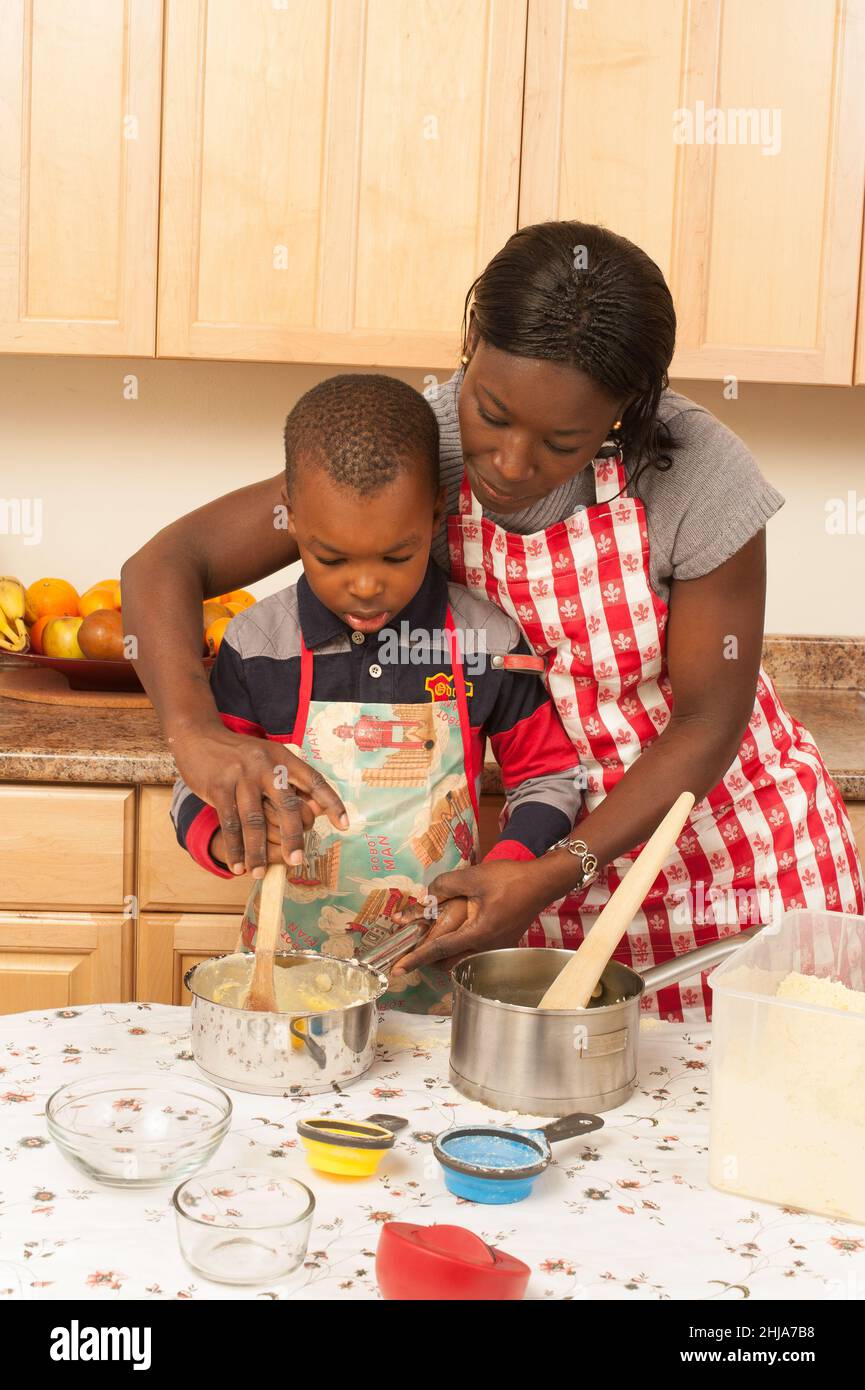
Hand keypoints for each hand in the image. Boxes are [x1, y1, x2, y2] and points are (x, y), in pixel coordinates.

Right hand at [173, 724, 346, 876]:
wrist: (199, 737)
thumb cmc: (241, 755)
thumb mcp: (269, 759)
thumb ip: (289, 782)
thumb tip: (316, 811)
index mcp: (284, 758)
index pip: (314, 781)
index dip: (332, 803)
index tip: (345, 825)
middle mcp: (266, 766)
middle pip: (286, 807)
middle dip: (293, 837)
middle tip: (297, 860)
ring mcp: (241, 776)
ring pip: (254, 821)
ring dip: (258, 852)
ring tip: (260, 873)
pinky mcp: (219, 787)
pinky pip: (229, 824)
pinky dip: (235, 848)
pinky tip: (238, 866)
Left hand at [391, 858, 564, 972]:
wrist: (542, 882)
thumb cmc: (510, 878)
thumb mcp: (473, 876)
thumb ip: (444, 886)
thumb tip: (425, 897)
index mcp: (478, 933)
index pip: (438, 950)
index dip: (415, 959)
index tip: (397, 970)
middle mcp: (487, 947)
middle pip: (448, 962)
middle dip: (428, 959)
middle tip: (412, 946)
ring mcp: (496, 947)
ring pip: (461, 959)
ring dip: (444, 953)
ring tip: (429, 939)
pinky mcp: (502, 943)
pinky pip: (474, 952)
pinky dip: (459, 946)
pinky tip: (455, 931)